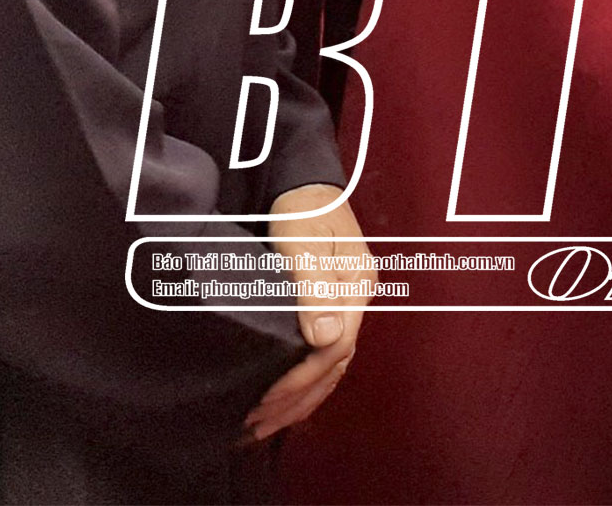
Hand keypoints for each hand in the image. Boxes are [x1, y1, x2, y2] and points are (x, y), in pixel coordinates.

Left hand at [245, 184, 373, 441]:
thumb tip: (327, 339)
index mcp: (355, 287)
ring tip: (264, 426)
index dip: (299, 382)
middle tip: (254, 427)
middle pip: (335, 365)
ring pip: (332, 365)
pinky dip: (305, 382)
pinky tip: (285, 399)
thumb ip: (313, 287)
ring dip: (301, 399)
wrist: (303, 182)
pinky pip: (325, 353)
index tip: (262, 403)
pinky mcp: (333, 305)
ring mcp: (347, 304)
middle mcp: (356, 300)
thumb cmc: (300, 209)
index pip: (334, 349)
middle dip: (297, 401)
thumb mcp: (302, 241)